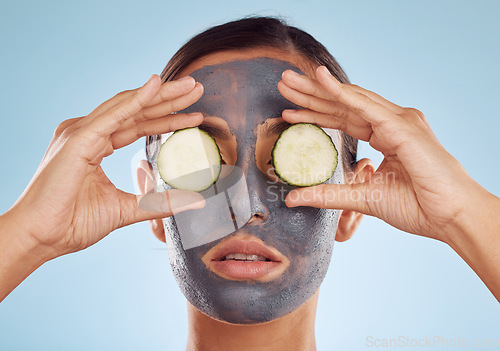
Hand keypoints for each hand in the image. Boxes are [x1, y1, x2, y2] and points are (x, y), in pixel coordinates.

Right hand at [3, 75, 204, 261]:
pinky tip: (157, 86)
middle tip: (197, 88)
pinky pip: (113, 115)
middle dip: (169, 99)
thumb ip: (158, 202)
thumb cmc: (72, 223)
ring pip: (128, 106)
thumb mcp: (126, 209)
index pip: (138, 125)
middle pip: (136, 110)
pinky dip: (136, 100)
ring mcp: (81, 132)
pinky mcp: (77, 139)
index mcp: (95, 144)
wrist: (41, 238)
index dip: (167, 118)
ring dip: (161, 94)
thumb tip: (192, 200)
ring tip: (190, 85)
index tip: (195, 115)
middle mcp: (88, 132)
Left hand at [278, 66, 481, 242]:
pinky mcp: (402, 126)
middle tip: (284, 82)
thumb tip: (293, 197)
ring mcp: (399, 121)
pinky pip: (365, 106)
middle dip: (311, 94)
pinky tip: (321, 79)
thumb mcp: (362, 198)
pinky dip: (342, 92)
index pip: (343, 120)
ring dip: (319, 88)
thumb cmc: (418, 207)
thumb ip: (328, 194)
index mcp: (386, 136)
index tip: (289, 111)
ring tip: (291, 79)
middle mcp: (392, 123)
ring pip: (350, 99)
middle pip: (343, 105)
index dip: (315, 114)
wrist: (450, 217)